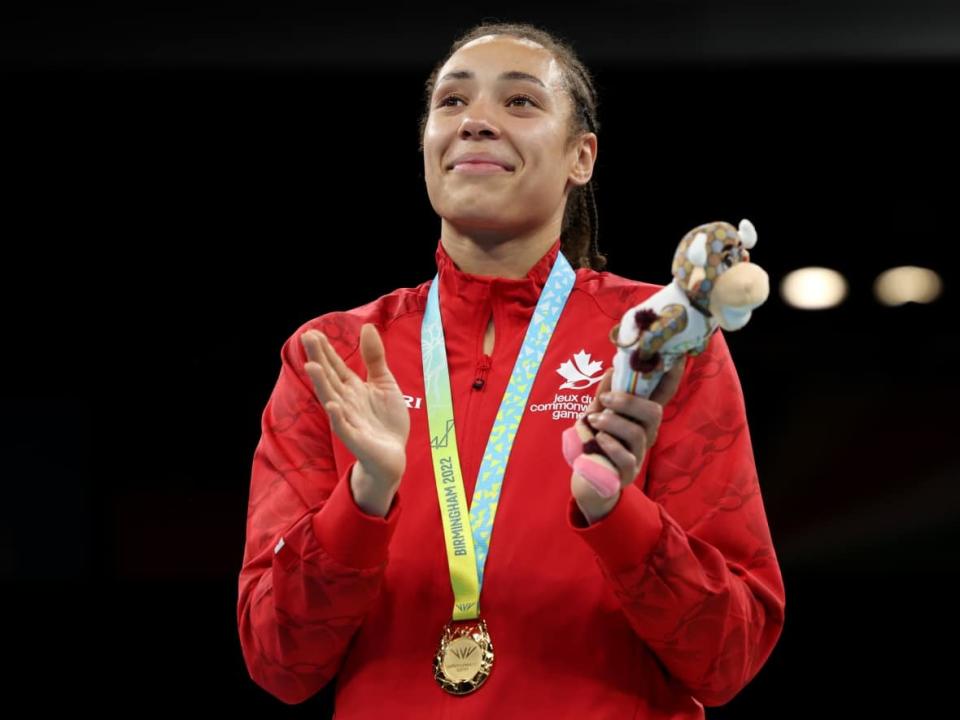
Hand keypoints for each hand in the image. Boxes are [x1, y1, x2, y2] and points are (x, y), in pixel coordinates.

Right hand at [301, 324, 409, 491]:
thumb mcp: (383, 383)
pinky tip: (331, 405)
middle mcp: (345, 402)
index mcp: (352, 388)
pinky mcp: (356, 440)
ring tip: (312, 366)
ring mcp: (348, 420)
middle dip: (319, 359)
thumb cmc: (386, 420)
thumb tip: (366, 326)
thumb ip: (374, 358)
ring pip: (332, 399)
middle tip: (307, 338)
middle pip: (330, 378)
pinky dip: (337, 417)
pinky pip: (344, 428)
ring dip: (322, 384)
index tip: (313, 332)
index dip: (325, 350)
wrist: (393, 456)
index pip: (335, 366)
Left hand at [571, 357, 687, 520]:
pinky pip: (627, 458)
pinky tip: (598, 438)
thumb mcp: (595, 416)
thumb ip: (604, 397)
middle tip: (605, 399)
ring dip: (614, 422)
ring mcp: (638, 455)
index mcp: (639, 418)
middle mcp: (645, 435)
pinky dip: (611, 445)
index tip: (677, 356)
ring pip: (638, 434)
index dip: (671, 378)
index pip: (662, 396)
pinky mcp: (627, 474)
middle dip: (630, 402)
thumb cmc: (593, 444)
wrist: (584, 479)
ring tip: (594, 421)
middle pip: (654, 413)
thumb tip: (612, 369)